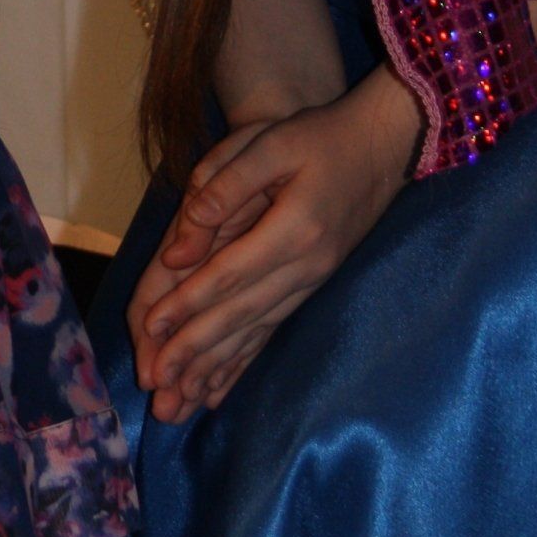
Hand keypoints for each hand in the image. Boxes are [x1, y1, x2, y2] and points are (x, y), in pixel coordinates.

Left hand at [129, 67, 422, 420]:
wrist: (384, 144)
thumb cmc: (320, 136)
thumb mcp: (270, 144)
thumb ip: (223, 188)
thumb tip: (180, 246)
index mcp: (295, 229)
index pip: (231, 275)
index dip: (189, 303)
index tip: (152, 329)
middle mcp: (308, 264)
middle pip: (242, 315)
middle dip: (195, 351)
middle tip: (157, 383)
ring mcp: (315, 278)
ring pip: (257, 331)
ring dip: (216, 367)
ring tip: (181, 400)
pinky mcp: (315, 283)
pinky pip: (274, 331)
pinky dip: (245, 361)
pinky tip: (221, 389)